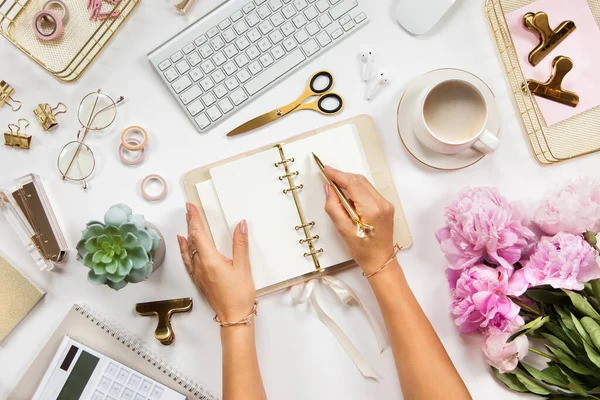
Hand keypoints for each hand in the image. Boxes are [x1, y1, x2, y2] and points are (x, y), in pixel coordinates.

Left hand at [178, 203, 255, 321]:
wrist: (234, 317)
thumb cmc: (239, 295)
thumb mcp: (243, 267)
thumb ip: (240, 244)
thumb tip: (240, 225)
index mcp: (210, 260)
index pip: (198, 234)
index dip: (194, 219)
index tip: (190, 207)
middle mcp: (200, 266)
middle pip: (192, 240)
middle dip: (190, 223)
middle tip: (188, 210)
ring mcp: (198, 274)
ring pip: (188, 250)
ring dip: (188, 235)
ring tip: (186, 223)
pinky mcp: (199, 280)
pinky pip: (188, 260)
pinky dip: (185, 249)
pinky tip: (184, 245)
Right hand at [324, 167, 394, 274]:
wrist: (380, 260)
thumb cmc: (363, 250)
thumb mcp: (343, 230)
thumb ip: (334, 207)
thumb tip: (329, 189)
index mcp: (372, 209)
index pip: (353, 184)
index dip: (338, 175)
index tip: (326, 170)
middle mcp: (382, 203)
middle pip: (360, 180)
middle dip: (343, 177)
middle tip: (328, 177)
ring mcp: (385, 204)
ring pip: (364, 184)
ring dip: (349, 182)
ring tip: (336, 188)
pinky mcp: (385, 206)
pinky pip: (368, 191)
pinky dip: (357, 190)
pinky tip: (348, 197)